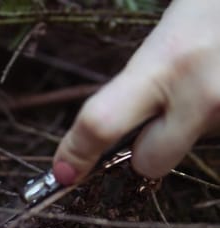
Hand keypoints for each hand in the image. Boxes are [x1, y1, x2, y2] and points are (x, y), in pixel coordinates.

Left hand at [53, 0, 219, 184]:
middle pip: (149, 163)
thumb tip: (98, 132)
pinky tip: (217, 89)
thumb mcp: (168, 33)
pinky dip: (209, 125)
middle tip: (158, 114)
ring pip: (186, 150)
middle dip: (144, 149)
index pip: (102, 123)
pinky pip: (214, 140)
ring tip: (205, 85)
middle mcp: (203, 94)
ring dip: (185, 132)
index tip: (63, 171)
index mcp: (166, 61)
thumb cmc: (211, 9)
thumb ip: (134, 83)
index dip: (77, 152)